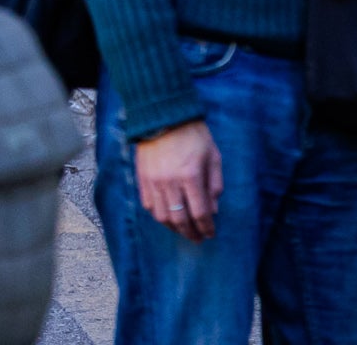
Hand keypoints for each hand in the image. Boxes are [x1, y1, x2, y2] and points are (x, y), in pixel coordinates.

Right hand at [132, 120, 221, 239]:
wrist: (163, 117)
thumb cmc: (193, 136)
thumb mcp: (213, 157)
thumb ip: (215, 185)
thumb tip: (213, 210)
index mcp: (191, 176)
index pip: (200, 213)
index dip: (206, 228)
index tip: (210, 234)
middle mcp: (170, 182)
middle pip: (180, 219)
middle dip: (191, 233)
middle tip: (198, 238)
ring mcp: (153, 181)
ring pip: (162, 216)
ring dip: (174, 228)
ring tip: (182, 230)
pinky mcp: (142, 177)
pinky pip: (148, 204)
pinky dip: (158, 215)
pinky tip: (166, 217)